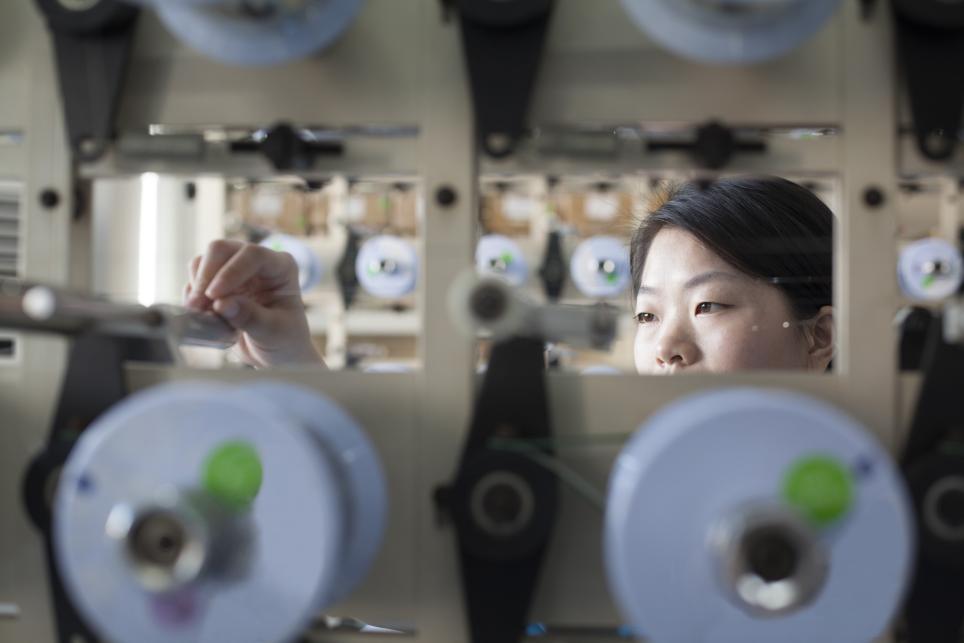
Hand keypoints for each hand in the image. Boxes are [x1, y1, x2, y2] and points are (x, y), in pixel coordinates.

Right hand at [184, 239, 323, 367]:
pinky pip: (195, 278)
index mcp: (281, 267)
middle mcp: (257, 262)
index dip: (230, 271)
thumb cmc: (284, 341)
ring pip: (204, 261)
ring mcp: (235, 269)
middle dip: (206, 276)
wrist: (275, 354)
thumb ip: (250, 318)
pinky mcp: (217, 281)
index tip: (214, 296)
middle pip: (221, 249)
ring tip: (201, 313)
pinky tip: (201, 314)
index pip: (253, 255)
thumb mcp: (273, 333)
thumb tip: (221, 304)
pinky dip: (192, 294)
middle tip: (197, 305)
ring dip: (196, 286)